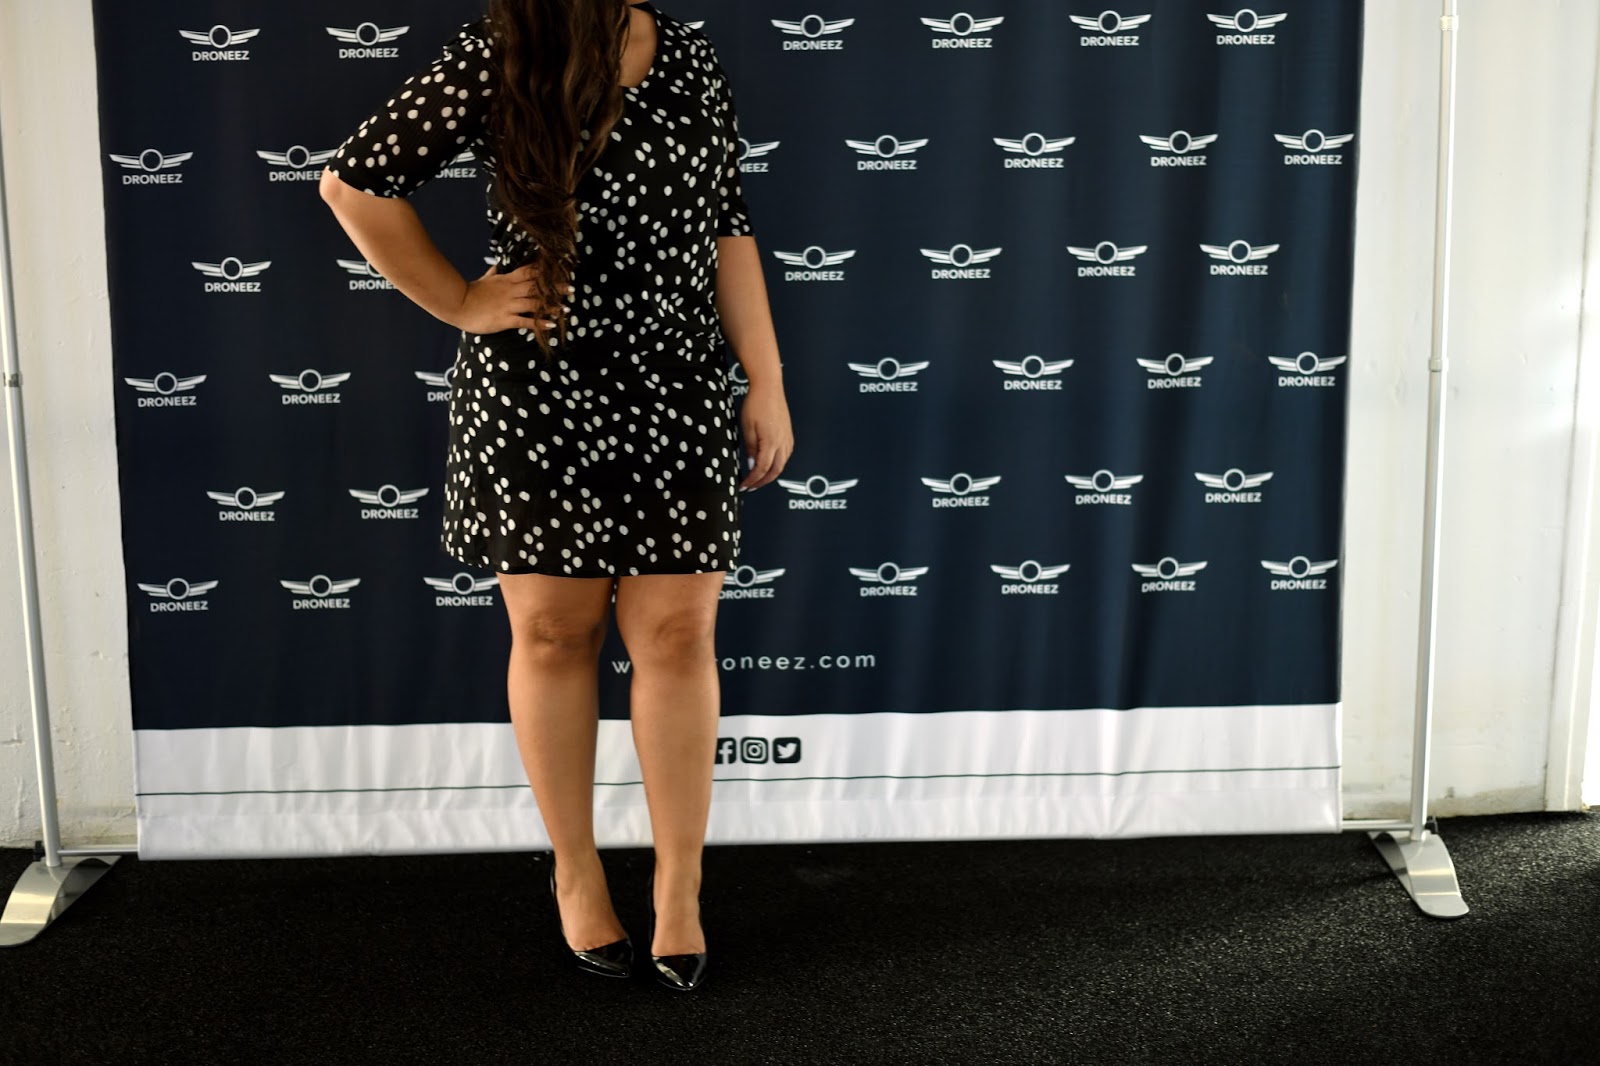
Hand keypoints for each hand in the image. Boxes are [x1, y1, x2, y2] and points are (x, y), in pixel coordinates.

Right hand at [447, 263, 566, 334]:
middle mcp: (510, 291)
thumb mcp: (484, 280)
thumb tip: (496, 266)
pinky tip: (551, 325)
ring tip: (565, 308)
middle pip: (536, 287)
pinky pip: (525, 321)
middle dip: (554, 288)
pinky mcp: (505, 319)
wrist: (457, 305)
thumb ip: (493, 273)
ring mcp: (508, 305)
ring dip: (551, 306)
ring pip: (534, 303)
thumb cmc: (471, 293)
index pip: (529, 272)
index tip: (559, 270)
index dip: (545, 272)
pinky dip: (539, 323)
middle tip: (571, 289)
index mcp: (507, 280)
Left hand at [739, 379, 792, 489]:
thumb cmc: (756, 404)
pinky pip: (786, 455)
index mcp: (771, 442)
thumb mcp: (747, 427)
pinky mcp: (788, 434)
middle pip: (775, 471)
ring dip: (770, 474)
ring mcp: (787, 438)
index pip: (762, 469)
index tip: (743, 485)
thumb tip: (752, 465)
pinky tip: (769, 463)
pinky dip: (777, 464)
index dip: (752, 480)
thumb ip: (751, 448)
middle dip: (763, 481)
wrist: (769, 387)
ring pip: (782, 464)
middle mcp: (782, 443)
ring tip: (758, 477)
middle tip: (751, 486)